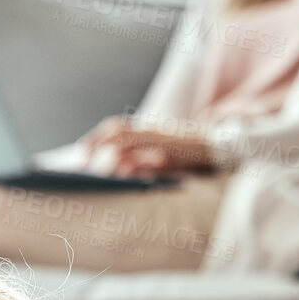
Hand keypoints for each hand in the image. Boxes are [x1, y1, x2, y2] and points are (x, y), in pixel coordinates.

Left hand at [78, 116, 215, 178]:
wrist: (214, 146)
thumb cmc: (184, 149)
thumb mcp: (160, 142)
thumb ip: (141, 148)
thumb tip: (116, 164)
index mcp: (148, 128)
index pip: (117, 126)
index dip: (98, 135)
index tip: (84, 148)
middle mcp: (152, 133)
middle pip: (118, 133)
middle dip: (97, 145)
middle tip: (83, 161)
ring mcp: (159, 144)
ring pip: (128, 144)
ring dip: (109, 156)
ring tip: (97, 170)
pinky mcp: (169, 157)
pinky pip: (146, 160)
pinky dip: (132, 165)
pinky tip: (121, 174)